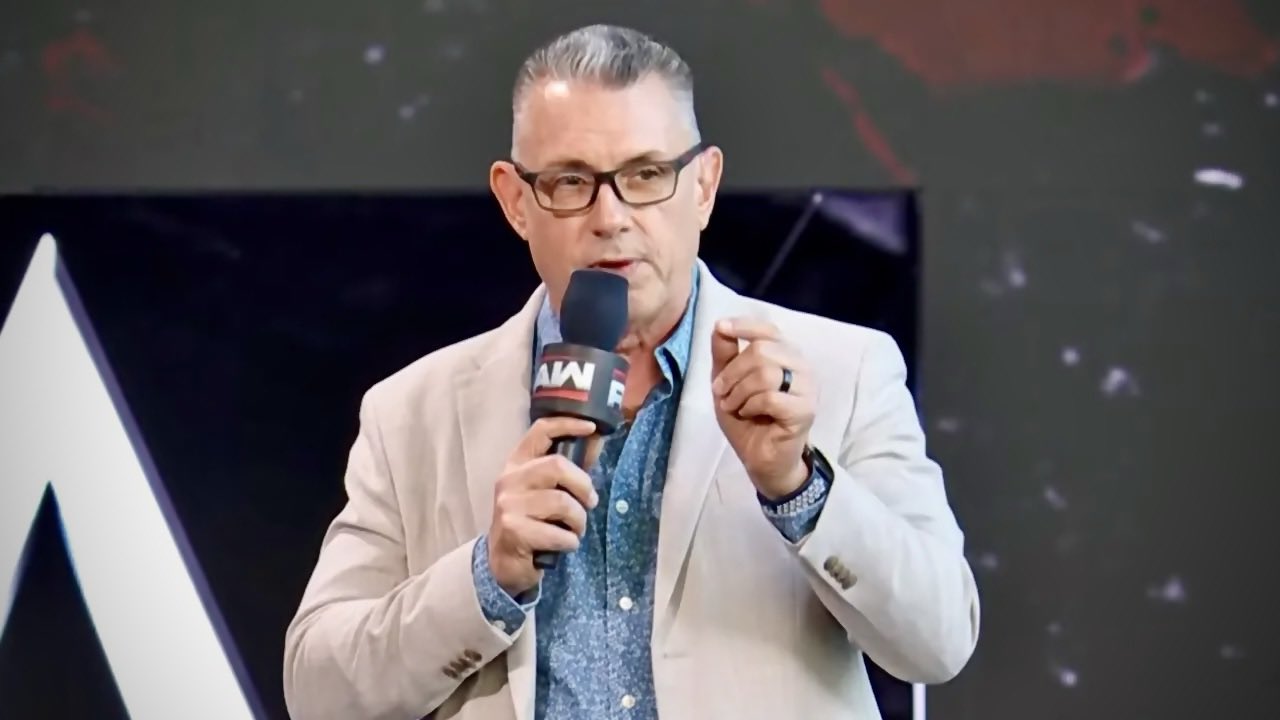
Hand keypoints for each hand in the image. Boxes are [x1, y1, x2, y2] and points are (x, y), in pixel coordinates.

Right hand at [488, 417, 599, 596]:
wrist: (503, 562)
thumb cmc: (532, 522)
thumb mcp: (546, 492)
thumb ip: (569, 470)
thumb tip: (596, 439)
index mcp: (517, 464)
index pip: (540, 431)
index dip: (567, 424)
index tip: (591, 427)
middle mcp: (509, 480)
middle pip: (557, 466)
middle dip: (583, 487)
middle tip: (589, 503)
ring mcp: (509, 504)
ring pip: (562, 502)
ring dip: (579, 521)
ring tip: (575, 529)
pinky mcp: (514, 530)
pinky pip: (559, 533)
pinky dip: (570, 542)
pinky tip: (564, 545)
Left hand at [710, 318, 815, 498]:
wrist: (762, 460)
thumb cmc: (748, 419)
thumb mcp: (728, 383)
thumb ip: (725, 355)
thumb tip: (719, 326)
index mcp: (786, 355)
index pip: (768, 330)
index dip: (744, 326)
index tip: (721, 328)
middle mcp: (802, 367)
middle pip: (762, 350)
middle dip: (733, 372)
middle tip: (721, 392)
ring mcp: (808, 389)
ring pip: (766, 373)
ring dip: (739, 391)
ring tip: (734, 406)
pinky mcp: (805, 410)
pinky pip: (771, 397)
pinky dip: (751, 406)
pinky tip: (749, 415)